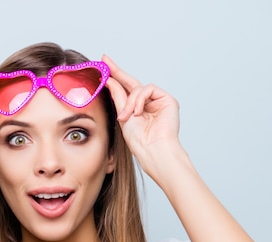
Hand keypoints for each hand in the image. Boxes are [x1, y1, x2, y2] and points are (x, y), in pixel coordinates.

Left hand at [102, 55, 182, 179]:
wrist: (152, 150)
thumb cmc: (139, 140)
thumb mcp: (123, 115)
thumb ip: (118, 96)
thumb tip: (109, 79)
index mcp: (136, 109)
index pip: (124, 89)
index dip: (114, 77)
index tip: (103, 64)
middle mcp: (148, 103)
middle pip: (131, 83)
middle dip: (117, 72)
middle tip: (105, 60)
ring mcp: (158, 101)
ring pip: (138, 88)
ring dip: (129, 101)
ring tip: (127, 116)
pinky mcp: (167, 100)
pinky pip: (148, 89)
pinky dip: (140, 99)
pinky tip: (138, 112)